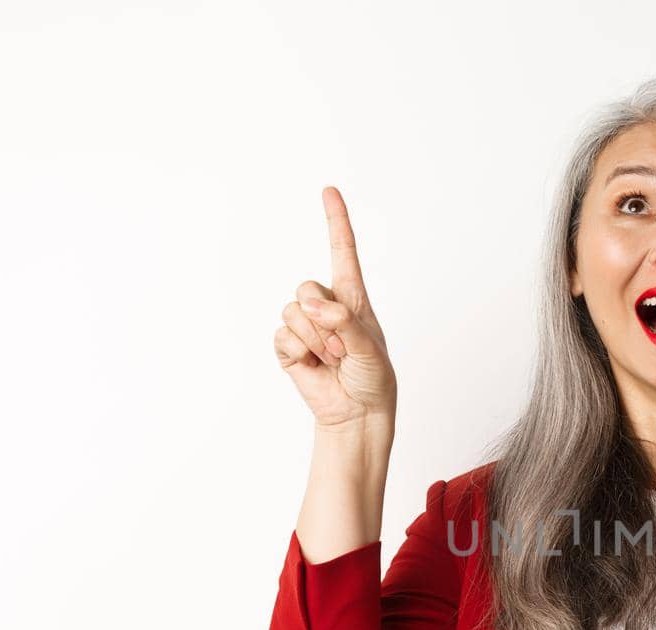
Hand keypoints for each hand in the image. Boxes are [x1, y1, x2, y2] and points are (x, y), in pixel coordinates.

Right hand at [272, 187, 397, 427]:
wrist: (358, 413)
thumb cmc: (373, 378)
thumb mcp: (370, 348)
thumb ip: (344, 322)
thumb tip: (311, 305)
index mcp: (353, 298)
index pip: (343, 252)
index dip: (336, 221)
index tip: (330, 191)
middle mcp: (327, 306)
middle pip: (306, 287)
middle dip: (324, 320)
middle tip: (344, 349)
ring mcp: (306, 326)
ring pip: (293, 312)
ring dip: (316, 340)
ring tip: (333, 360)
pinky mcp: (289, 347)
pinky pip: (282, 335)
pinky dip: (300, 352)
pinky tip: (314, 366)